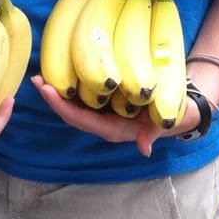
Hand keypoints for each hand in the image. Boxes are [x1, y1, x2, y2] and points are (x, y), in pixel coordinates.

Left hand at [30, 75, 191, 156]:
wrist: (181, 109)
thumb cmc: (173, 114)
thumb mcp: (166, 121)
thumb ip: (154, 132)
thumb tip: (144, 148)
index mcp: (114, 130)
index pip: (82, 120)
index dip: (63, 106)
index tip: (47, 90)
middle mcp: (105, 123)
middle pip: (72, 113)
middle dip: (53, 98)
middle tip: (37, 78)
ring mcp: (104, 113)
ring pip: (75, 105)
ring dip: (58, 90)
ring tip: (42, 72)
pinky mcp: (107, 101)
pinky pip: (84, 96)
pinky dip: (71, 85)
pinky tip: (61, 70)